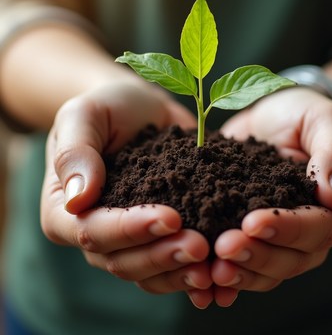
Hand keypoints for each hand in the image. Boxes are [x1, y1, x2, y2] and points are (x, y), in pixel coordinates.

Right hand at [40, 80, 212, 305]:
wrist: (141, 109)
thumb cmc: (109, 107)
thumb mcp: (84, 115)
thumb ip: (74, 153)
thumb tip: (78, 200)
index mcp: (66, 209)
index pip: (92, 231)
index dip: (130, 229)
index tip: (170, 217)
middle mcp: (95, 231)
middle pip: (122, 261)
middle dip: (162, 255)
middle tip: (200, 246)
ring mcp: (129, 238)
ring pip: (148, 271)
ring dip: (180, 271)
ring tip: (213, 261)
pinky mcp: (157, 235)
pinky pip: (170, 264)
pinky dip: (191, 271)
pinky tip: (217, 271)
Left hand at [211, 87, 331, 305]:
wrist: (274, 116)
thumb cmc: (304, 115)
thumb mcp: (326, 121)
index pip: (318, 229)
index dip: (286, 230)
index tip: (252, 222)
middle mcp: (312, 233)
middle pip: (290, 259)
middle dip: (256, 256)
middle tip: (223, 248)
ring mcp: (281, 239)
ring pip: (265, 270)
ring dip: (238, 272)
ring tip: (210, 268)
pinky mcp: (252, 235)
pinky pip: (242, 264)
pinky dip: (224, 275)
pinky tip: (202, 280)